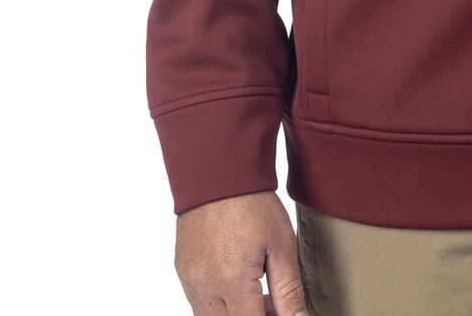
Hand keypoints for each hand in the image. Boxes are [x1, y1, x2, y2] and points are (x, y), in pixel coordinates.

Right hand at [174, 190, 308, 314]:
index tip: (283, 311)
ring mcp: (190, 280)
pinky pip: (199, 302)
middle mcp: (205, 287)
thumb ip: (289, 290)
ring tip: (261, 294)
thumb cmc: (253, 202)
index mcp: (232, 282)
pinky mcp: (183, 271)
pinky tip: (240, 283)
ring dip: (236, 314)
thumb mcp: (281, 244)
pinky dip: (220, 303)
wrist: (218, 170)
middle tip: (275, 304)